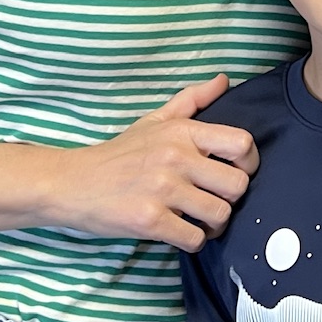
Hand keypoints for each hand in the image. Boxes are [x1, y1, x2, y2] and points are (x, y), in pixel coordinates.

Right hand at [54, 75, 254, 249]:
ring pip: (220, 214)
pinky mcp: (149, 220)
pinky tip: (181, 233)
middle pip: (238, 185)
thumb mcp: (154, 120)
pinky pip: (194, 238)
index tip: (234, 171)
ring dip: (214, 224)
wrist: (72, 182)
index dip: (248, 162)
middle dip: (232, 199)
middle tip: (215, 202)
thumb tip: (224, 79)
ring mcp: (163, 189)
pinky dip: (193, 241)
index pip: (242, 143)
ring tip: (200, 221)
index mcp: (182, 132)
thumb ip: (192, 100)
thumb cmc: (120, 153)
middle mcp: (176, 157)